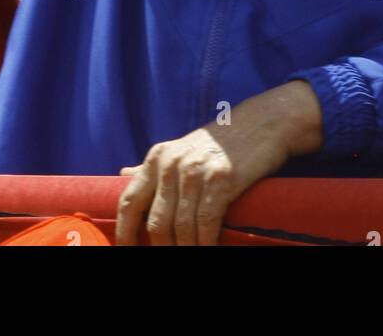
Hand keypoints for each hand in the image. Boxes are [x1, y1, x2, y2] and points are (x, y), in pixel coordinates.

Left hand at [115, 81, 322, 246]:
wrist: (261, 122)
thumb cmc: (218, 142)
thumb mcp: (180, 149)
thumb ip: (152, 166)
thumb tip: (121, 174)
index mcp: (157, 157)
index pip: (129, 202)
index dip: (124, 233)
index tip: (126, 251)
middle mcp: (171, 163)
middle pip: (156, 223)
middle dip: (163, 249)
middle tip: (170, 260)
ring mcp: (196, 171)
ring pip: (181, 229)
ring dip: (187, 251)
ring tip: (191, 258)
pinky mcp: (221, 179)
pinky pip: (206, 224)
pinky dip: (206, 244)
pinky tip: (208, 250)